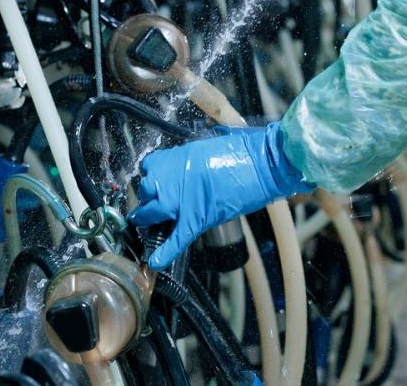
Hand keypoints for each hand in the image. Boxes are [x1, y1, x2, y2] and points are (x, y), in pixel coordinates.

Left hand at [129, 122, 313, 269]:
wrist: (260, 164)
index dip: (152, 176)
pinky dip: (164, 252)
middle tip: (153, 201)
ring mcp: (180, 201)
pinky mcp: (195, 220)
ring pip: (151, 213)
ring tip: (146, 223)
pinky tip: (154, 261)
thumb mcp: (207, 145)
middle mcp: (171, 179)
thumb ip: (192, 157)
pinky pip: (175, 239)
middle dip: (148, 197)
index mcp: (175, 157)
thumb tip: (191, 163)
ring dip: (148, 218)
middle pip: (145, 190)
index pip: (149, 167)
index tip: (156, 180)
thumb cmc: (241, 149)